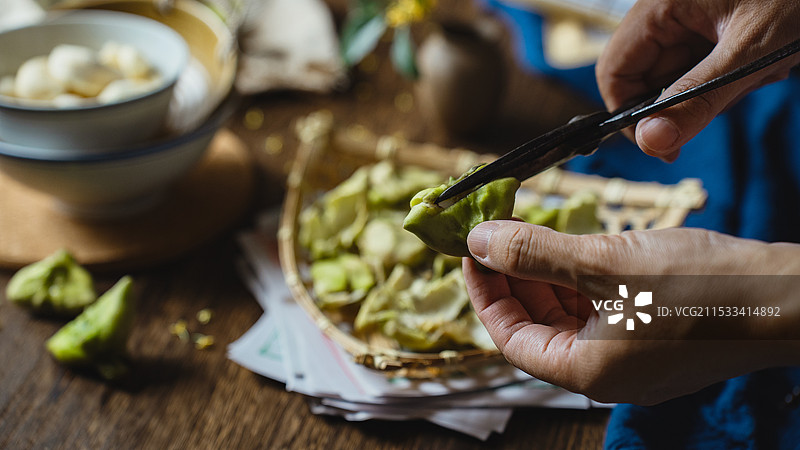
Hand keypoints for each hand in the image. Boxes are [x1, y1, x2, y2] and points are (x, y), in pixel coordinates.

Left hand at [463, 221, 799, 403]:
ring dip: (546, 277)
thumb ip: (534, 252)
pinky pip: (600, 313)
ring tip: (532, 235)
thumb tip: (478, 240)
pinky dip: (580, 282)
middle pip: (537, 326)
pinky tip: (574, 249)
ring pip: (569, 317)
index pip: (510, 338)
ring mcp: (632, 360)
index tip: (471, 252)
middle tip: (497, 236)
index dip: (484, 293)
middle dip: (514, 279)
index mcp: (585, 372)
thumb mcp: (604, 262)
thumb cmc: (703, 287)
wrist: (791, 300)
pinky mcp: (654, 340)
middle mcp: (605, 375)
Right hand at [595, 0, 799, 161]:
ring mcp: (690, 19)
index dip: (630, 113)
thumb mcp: (749, 53)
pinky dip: (732, 77)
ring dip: (718, 89)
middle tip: (735, 96)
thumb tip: (649, 143)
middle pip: (647, 78)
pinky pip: (705, 67)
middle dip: (688, 100)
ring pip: (679, 77)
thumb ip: (698, 100)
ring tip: (763, 70)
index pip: (614, 72)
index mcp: (660, 6)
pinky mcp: (712, 27)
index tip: (662, 142)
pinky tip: (764, 64)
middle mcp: (666, 11)